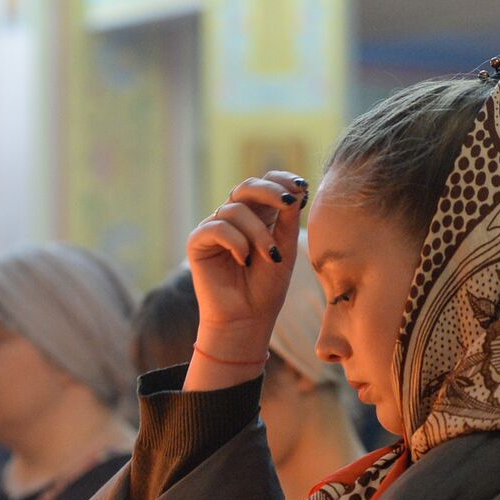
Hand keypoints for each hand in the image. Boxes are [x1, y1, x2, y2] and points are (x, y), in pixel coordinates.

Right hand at [185, 171, 306, 389]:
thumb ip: (287, 219)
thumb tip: (295, 190)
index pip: (265, 184)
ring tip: (270, 257)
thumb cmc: (267, 287)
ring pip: (236, 209)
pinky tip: (244, 259)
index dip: (280, 180)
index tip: (302, 187)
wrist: (247, 319)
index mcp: (257, 216)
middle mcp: (234, 218)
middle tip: (289, 202)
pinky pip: (217, 227)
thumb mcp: (284, 248)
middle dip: (270, 191)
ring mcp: (214, 228)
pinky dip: (236, 241)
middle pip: (247, 186)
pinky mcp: (197, 242)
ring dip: (258, 232)